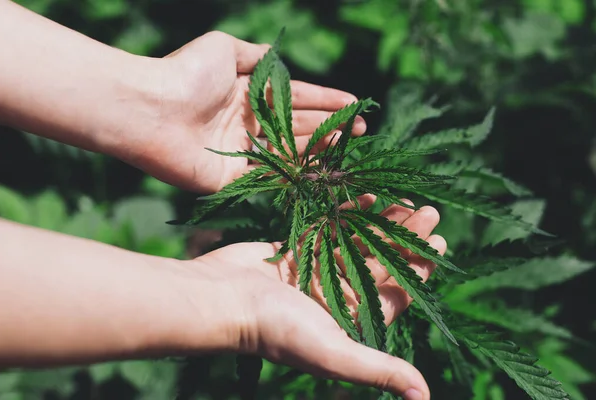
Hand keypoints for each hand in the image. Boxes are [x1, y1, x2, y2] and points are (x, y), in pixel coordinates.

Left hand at [129, 31, 365, 192]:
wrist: (152, 108)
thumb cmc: (186, 74)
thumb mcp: (224, 49)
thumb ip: (253, 54)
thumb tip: (274, 55)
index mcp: (249, 95)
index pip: (296, 98)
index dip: (326, 100)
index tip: (354, 103)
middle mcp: (249, 124)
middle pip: (298, 126)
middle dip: (331, 126)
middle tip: (361, 129)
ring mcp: (242, 152)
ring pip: (291, 152)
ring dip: (321, 149)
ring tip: (348, 143)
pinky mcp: (233, 178)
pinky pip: (272, 177)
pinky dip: (298, 175)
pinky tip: (323, 170)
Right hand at [186, 198, 444, 398]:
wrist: (221, 298)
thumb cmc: (275, 328)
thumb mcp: (332, 351)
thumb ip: (377, 369)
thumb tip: (423, 396)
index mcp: (349, 321)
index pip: (394, 295)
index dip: (418, 271)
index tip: (439, 245)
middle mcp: (336, 297)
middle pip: (380, 265)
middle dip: (406, 240)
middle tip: (431, 213)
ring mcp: (316, 272)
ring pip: (359, 244)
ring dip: (383, 224)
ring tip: (407, 201)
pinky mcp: (297, 250)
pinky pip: (330, 230)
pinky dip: (349, 215)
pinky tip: (368, 198)